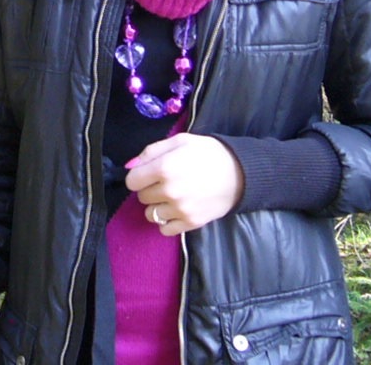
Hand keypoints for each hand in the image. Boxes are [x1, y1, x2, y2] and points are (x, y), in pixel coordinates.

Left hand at [124, 133, 243, 235]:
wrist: (240, 173)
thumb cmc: (209, 153)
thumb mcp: (180, 141)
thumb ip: (151, 151)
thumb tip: (130, 166)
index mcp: (165, 167)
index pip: (132, 181)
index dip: (139, 175)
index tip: (150, 173)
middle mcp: (170, 191)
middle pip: (142, 197)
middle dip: (150, 188)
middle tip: (167, 181)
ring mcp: (180, 210)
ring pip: (151, 214)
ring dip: (158, 206)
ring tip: (174, 196)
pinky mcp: (190, 223)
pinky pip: (164, 230)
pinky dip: (168, 221)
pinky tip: (178, 209)